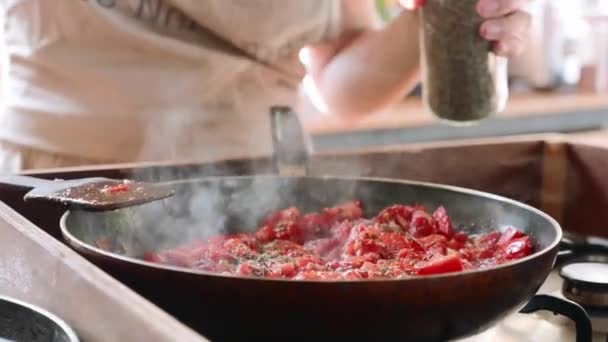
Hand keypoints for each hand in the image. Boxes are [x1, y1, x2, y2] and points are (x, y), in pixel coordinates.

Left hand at [399, 0, 531, 56]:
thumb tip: (416, 4)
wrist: (426, 31)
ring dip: (510, 29)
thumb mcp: (416, 0)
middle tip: (481, 10)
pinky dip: (512, 46)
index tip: (480, 4)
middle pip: (518, 0)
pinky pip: (519, 43)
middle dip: (505, 4)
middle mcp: (501, 0)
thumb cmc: (426, 5)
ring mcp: (506, 20)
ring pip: (522, 21)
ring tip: (486, 34)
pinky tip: (498, 50)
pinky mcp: (505, 41)